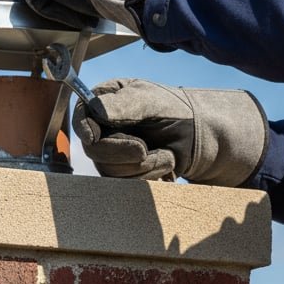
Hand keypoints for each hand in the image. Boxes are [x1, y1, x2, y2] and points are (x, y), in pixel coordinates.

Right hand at [72, 78, 267, 186]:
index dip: (87, 131)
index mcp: (104, 101)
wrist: (201, 137)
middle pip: (94, 150)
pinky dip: (148, 175)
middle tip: (145, 150)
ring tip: (163, 153)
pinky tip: (163, 162)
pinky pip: (125, 183)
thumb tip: (96, 108)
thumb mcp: (152, 101)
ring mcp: (111, 151)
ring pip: (108, 170)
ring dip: (141, 166)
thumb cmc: (178, 111)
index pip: (82, 117)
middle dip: (123, 153)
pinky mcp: (123, 172)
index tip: (99, 139)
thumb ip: (125, 104)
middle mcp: (102, 126)